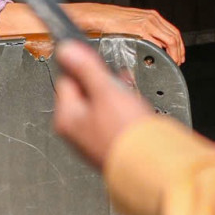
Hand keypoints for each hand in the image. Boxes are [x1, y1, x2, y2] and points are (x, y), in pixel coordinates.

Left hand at [52, 41, 160, 170]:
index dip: (84, 68)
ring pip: (99, 107)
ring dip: (114, 97)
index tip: (100, 64)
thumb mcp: (105, 90)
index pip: (66, 80)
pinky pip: (111, 121)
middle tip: (118, 82)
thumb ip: (85, 67)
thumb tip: (66, 50)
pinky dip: (121, 112)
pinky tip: (133, 111)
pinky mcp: (108, 146)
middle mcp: (75, 132)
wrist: (149, 164)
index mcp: (66, 118)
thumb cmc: (126, 132)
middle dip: (103, 84)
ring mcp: (91, 140)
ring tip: (129, 96)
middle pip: (84, 94)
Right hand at [66, 2, 186, 63]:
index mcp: (151, 16)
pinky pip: (157, 44)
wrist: (98, 16)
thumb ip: (144, 32)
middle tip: (177, 62)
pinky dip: (162, 54)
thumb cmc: (111, 21)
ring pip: (170, 41)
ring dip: (174, 54)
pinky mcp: (140, 30)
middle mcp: (152, 18)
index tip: (179, 55)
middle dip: (179, 52)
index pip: (173, 31)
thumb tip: (153, 46)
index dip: (179, 45)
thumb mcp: (132, 23)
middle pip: (175, 36)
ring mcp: (147, 23)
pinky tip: (160, 60)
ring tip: (171, 63)